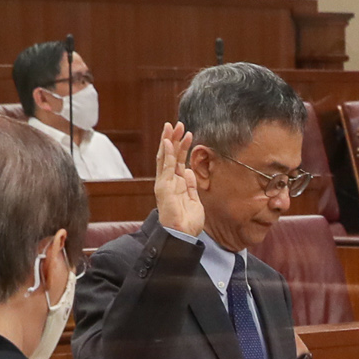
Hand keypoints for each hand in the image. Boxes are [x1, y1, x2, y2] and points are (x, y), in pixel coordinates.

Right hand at [154, 122, 205, 237]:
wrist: (183, 235)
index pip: (176, 161)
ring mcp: (165, 183)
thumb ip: (191, 185)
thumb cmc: (188, 222)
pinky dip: (168, 154)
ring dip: (170, 141)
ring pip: (166, 157)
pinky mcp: (164, 187)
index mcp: (175, 184)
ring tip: (174, 126)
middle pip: (169, 155)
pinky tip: (168, 141)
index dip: (180, 147)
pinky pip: (166, 167)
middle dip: (173, 139)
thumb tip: (189, 171)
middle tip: (177, 123)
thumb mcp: (194, 200)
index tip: (186, 133)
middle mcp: (168, 181)